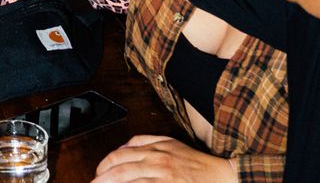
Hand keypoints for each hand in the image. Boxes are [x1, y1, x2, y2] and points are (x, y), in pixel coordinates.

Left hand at [93, 135, 234, 182]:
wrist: (222, 176)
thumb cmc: (195, 162)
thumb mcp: (169, 142)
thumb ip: (144, 141)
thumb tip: (123, 146)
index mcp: (154, 149)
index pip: (120, 156)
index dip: (104, 165)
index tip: (97, 173)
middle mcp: (157, 162)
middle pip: (121, 171)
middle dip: (103, 179)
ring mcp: (164, 178)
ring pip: (132, 182)